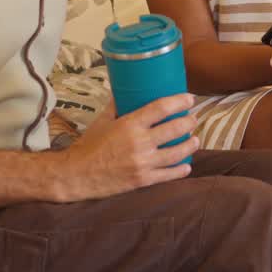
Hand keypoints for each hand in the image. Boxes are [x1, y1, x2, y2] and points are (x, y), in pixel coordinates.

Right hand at [54, 93, 197, 201]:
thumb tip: (125, 91)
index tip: (189, 99)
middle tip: (193, 119)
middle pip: (175, 129)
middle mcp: (140, 143)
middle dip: (189, 122)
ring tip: (195, 140)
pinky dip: (180, 170)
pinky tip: (186, 166)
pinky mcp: (143, 180)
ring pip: (177, 153)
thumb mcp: (102, 121)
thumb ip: (117, 106)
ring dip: (190, 145)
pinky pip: (169, 175)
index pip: (161, 108)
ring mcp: (143, 163)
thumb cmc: (88, 146)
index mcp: (130, 124)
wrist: (76, 175)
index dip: (179, 102)